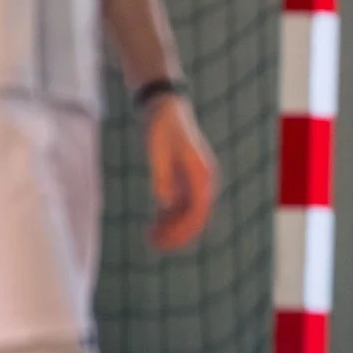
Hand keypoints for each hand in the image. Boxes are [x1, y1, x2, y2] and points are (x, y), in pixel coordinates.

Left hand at [144, 94, 217, 250]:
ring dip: (172, 229)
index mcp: (201, 174)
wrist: (164, 107)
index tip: (164, 240)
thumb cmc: (161, 126)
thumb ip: (162, 176)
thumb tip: (165, 204)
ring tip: (150, 238)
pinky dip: (169, 218)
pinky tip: (153, 226)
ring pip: (188, 215)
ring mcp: (195, 182)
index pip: (197, 211)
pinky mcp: (185, 181)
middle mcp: (203, 181)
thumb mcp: (157, 149)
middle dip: (177, 234)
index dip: (182, 230)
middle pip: (195, 218)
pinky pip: (181, 206)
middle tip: (153, 244)